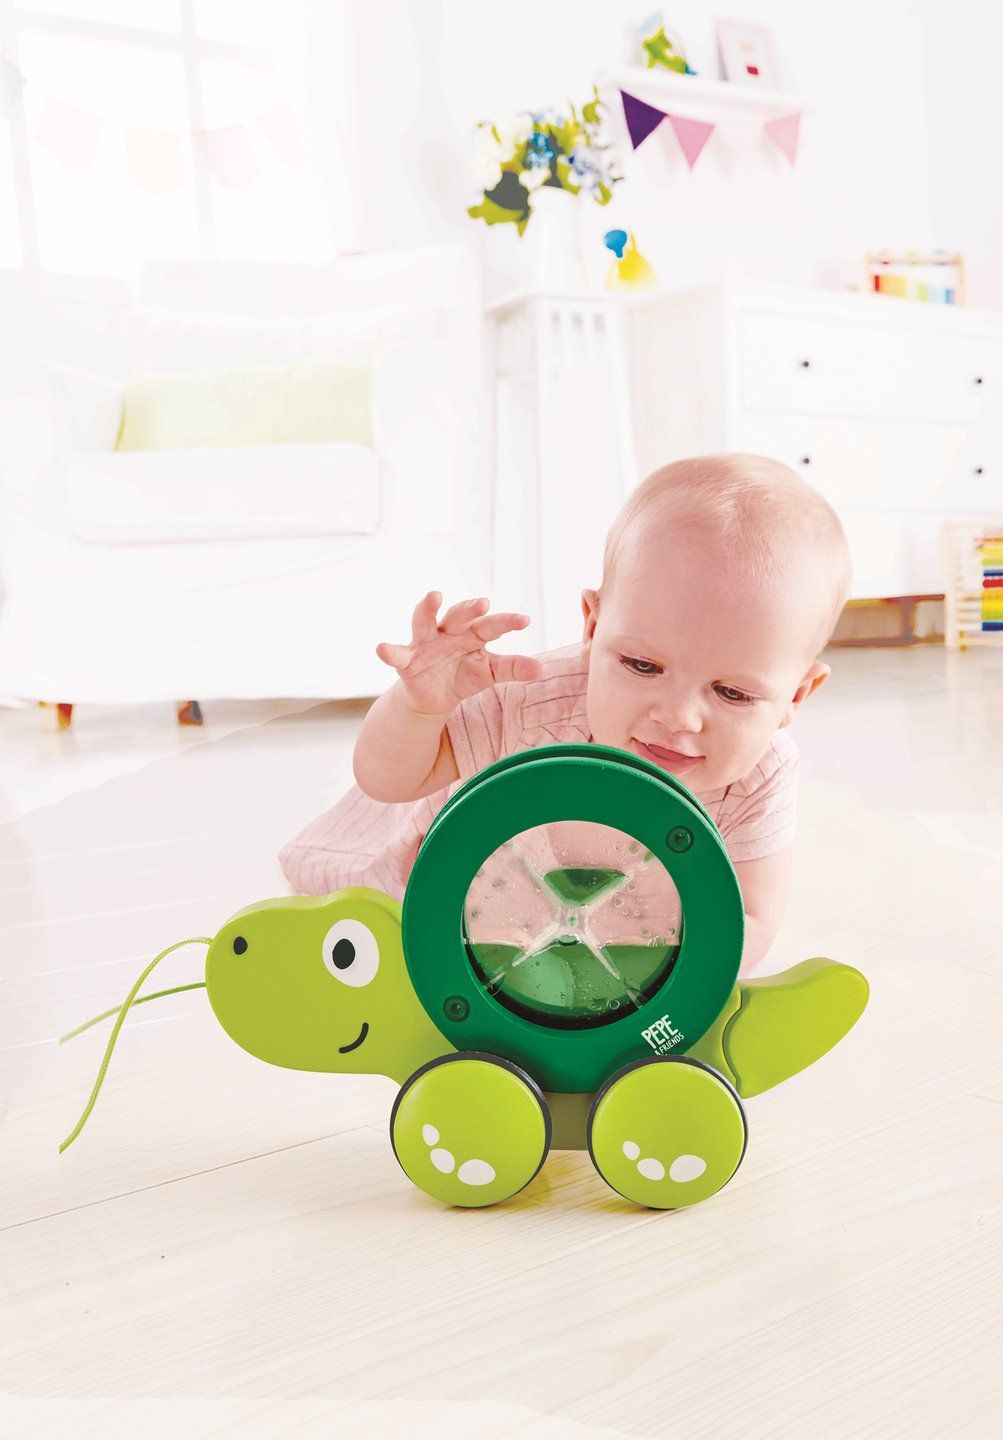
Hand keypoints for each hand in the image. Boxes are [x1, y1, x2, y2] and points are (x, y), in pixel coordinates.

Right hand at [376, 592, 543, 716]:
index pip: (490, 625)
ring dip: (427, 608)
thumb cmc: (464, 676)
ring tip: (434, 596)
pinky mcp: (406, 661)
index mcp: (472, 634)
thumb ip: (511, 668)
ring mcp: (424, 643)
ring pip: (424, 621)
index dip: (505, 622)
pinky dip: (389, 651)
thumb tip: (540, 670)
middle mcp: (448, 632)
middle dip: (469, 608)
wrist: (433, 698)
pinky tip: (382, 648)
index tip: (524, 620)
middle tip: (483, 603)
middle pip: (458, 615)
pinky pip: (396, 654)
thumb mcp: (489, 673)